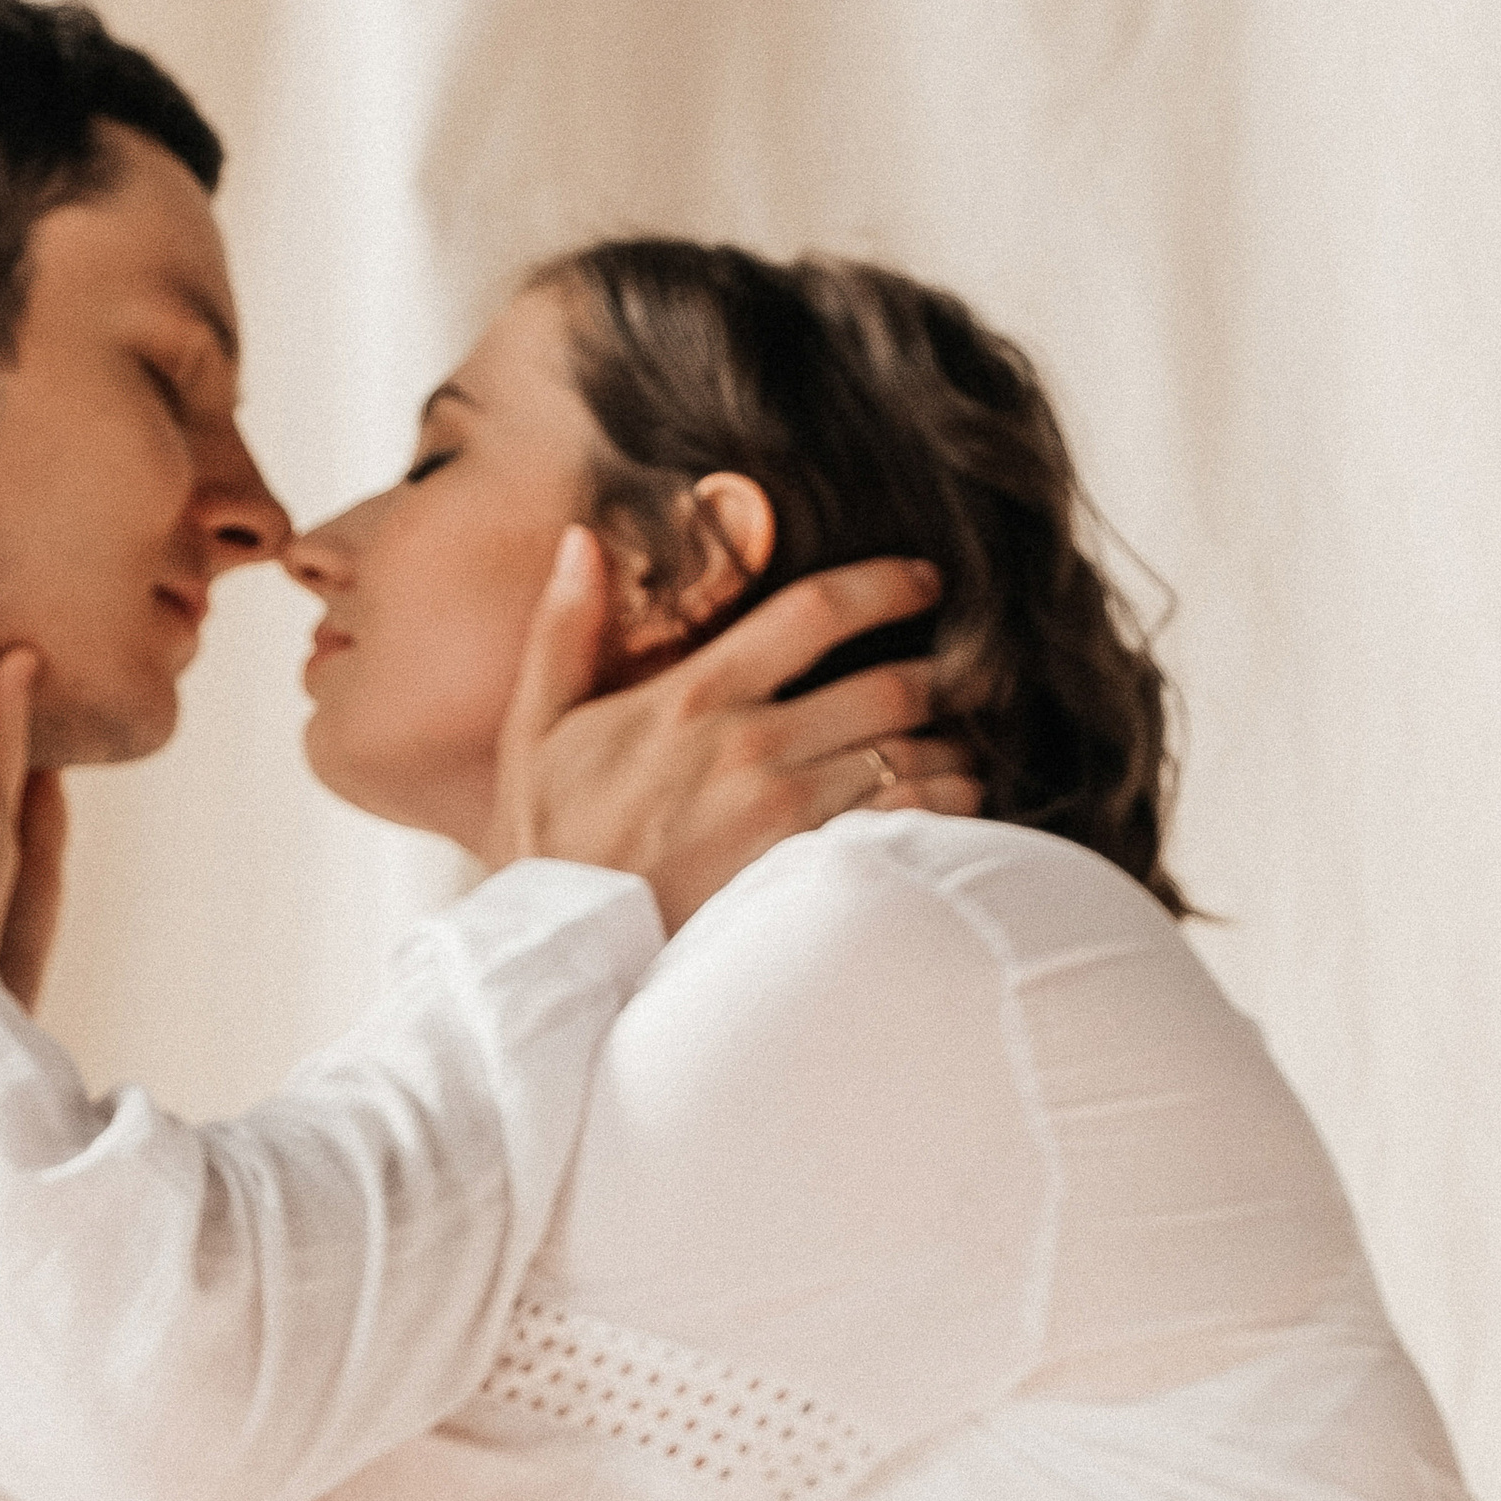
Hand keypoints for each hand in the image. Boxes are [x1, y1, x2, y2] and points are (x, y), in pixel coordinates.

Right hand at [485, 533, 980, 933]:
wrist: (559, 959)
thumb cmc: (550, 847)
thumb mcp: (536, 730)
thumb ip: (564, 630)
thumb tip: (583, 540)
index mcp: (695, 695)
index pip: (817, 611)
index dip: (886, 586)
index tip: (925, 583)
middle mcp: (750, 745)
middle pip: (887, 685)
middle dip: (940, 678)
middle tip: (965, 680)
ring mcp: (782, 814)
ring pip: (907, 758)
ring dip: (948, 751)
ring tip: (961, 752)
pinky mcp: (801, 876)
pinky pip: (901, 828)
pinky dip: (942, 813)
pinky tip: (951, 810)